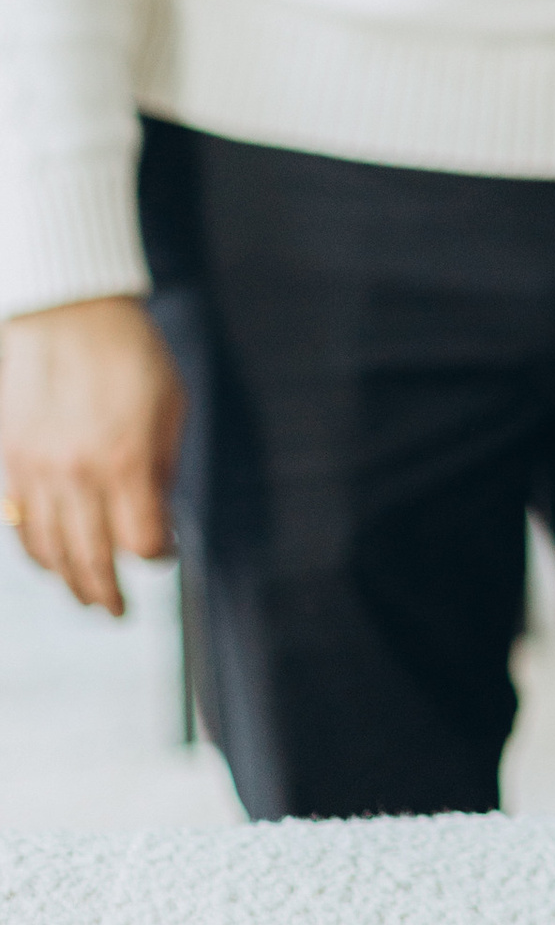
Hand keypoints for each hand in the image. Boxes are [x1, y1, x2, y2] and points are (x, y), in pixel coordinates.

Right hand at [0, 294, 186, 616]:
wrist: (66, 312)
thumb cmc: (129, 355)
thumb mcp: (169, 407)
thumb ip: (162, 467)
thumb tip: (157, 517)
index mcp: (126, 462)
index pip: (141, 543)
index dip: (157, 557)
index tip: (164, 553)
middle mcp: (77, 475)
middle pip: (90, 561)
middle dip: (107, 594)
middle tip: (118, 612)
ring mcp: (36, 472)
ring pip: (47, 552)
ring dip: (67, 582)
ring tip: (85, 596)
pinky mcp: (10, 462)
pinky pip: (19, 525)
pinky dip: (35, 551)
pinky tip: (50, 559)